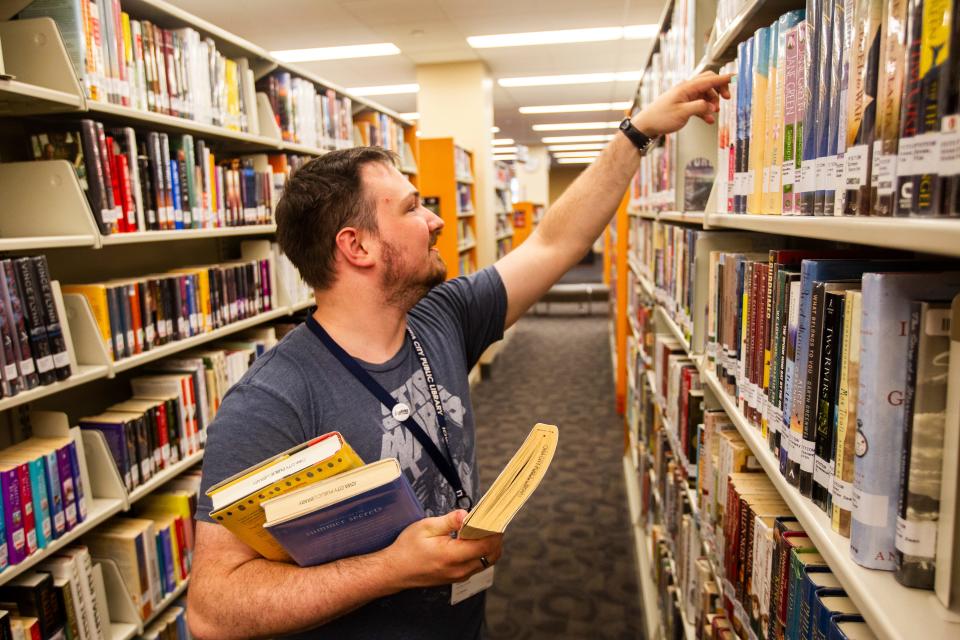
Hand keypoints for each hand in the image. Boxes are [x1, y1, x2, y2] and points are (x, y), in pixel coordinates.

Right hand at [380, 510, 503, 588]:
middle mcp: (459, 570)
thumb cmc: (407, 549)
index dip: (494, 531)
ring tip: (479, 529)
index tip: (494, 518)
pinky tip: (471, 540)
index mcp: (452, 556)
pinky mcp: (457, 577)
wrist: (395, 570)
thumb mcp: (426, 527)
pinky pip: (477, 565)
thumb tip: (466, 514)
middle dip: (494, 537)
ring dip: (488, 545)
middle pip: (491, 555)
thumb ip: (450, 521)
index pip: (486, 545)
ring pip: (486, 561)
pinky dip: (480, 552)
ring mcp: (459, 576)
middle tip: (489, 521)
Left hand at [632, 71, 733, 137]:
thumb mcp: (682, 113)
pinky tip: (708, 119)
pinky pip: (698, 103)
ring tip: (714, 112)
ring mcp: (684, 96)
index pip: (709, 79)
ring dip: (712, 102)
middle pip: (708, 82)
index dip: (724, 78)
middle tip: (727, 99)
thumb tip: (710, 104)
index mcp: (687, 88)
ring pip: (704, 94)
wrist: (646, 125)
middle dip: (719, 89)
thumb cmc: (661, 118)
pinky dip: (704, 110)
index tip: (736, 77)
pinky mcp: (683, 103)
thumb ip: (699, 107)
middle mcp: (686, 89)